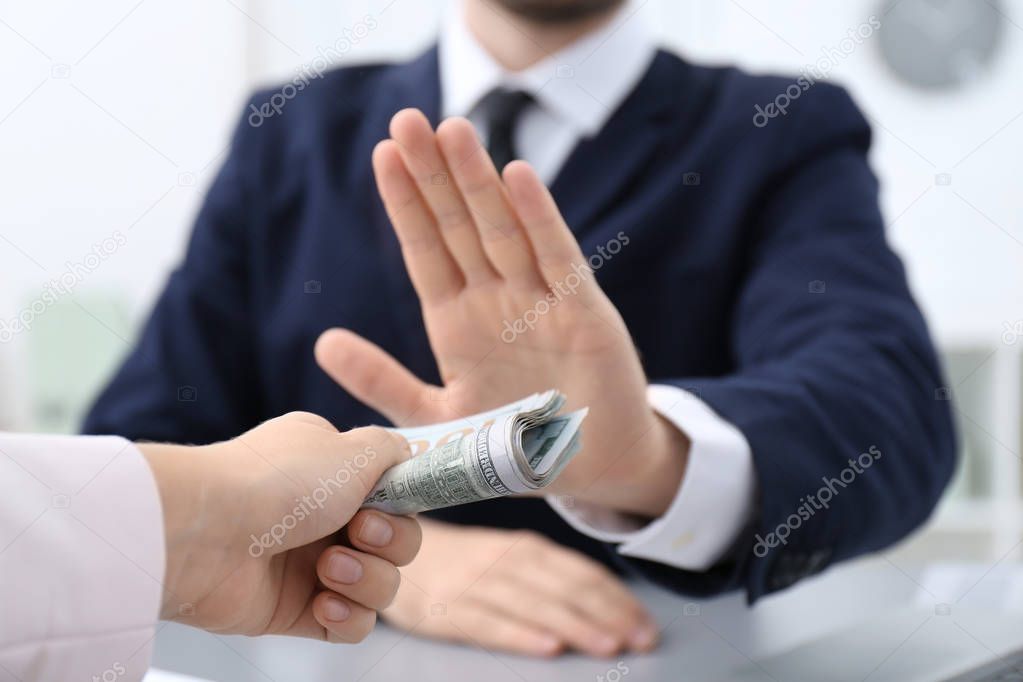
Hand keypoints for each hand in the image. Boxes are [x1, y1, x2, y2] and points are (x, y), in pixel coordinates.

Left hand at [138, 412, 421, 641]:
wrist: (204, 533)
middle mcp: (325, 514)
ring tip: (326, 568)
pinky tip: (323, 605)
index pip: (396, 495)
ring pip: (381, 585)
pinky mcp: (297, 610)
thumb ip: (394, 452)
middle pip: (398, 543)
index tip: (391, 503)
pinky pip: (352, 625)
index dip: (403, 505)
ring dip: (366, 579)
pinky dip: (347, 617)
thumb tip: (409, 460)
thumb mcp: (352, 448)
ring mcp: (311, 563)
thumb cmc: (276, 482)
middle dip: (390, 543)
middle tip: (357, 532)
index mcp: (334, 471)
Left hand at [315, 109, 687, 516]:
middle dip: (433, 174)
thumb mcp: (436, 417)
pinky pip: (558, 260)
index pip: (425, 250)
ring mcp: (540, 302)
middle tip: (406, 120)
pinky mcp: (584, 315)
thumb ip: (383, 382)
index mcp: (457, 322)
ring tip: (452, 129)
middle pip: (458, 226)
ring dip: (478, 181)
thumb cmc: (513, 444)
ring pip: (503, 230)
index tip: (382, 154)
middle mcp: (496, 301)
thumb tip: (322, 343)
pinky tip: (518, 176)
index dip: (404, 203)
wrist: (588, 469)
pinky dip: (541, 219)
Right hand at [382, 518, 658, 656]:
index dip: (616, 598)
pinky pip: (489, 623)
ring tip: (607, 646)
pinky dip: (520, 634)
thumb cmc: (462, 562)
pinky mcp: (446, 609)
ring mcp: (475, 584)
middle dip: (607, 615)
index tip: (645, 623)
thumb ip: (548, 574)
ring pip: (534, 605)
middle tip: (639, 640)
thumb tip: (607, 602)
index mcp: (524, 548)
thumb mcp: (506, 557)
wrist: (388, 550)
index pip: (580, 573)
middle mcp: (504, 561)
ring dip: (576, 626)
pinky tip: (547, 647)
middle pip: (564, 589)